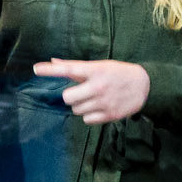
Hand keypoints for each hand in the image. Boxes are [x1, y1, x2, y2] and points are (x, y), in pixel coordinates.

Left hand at [35, 58, 149, 124]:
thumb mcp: (99, 66)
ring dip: (80, 106)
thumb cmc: (118, 73)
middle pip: (67, 97)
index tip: (35, 69)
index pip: (69, 69)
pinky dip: (88, 116)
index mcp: (95, 70)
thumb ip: (76, 66)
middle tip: (80, 93)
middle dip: (71, 96)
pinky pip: (86, 120)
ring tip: (93, 99)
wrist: (145, 86)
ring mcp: (103, 102)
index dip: (50, 70)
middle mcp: (98, 86)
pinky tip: (98, 108)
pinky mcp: (109, 115)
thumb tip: (53, 62)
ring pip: (76, 110)